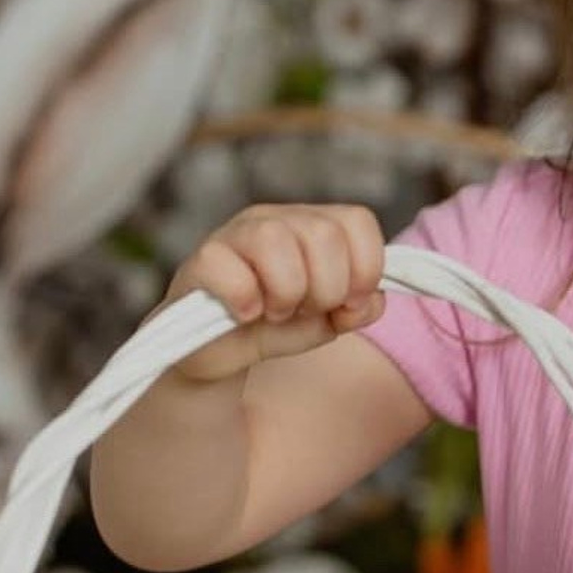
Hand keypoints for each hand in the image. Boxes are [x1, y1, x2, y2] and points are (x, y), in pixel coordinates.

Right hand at [163, 203, 386, 381]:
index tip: (350, 303)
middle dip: (327, 288)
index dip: (365, 267)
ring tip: (276, 312)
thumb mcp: (325, 321)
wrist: (217, 353)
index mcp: (313, 224)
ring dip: (286, 292)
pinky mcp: (201, 260)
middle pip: (323, 234)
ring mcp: (235, 234)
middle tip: (306, 311)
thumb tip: (370, 301)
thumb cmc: (273, 326)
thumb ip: (355, 311)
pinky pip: (228, 267)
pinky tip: (245, 314)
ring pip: (276, 241)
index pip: (357, 221)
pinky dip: (246, 300)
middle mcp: (276, 219)